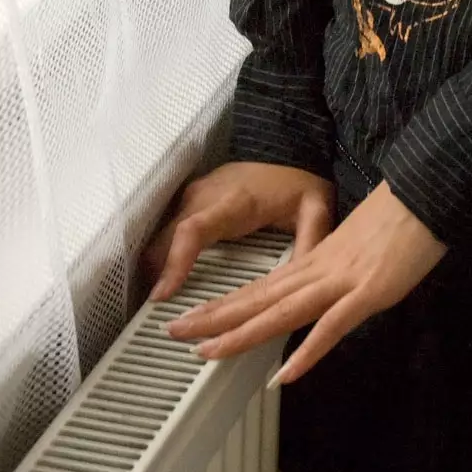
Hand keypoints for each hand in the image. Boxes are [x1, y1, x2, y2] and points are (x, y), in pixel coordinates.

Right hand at [140, 160, 336, 302]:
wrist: (289, 152)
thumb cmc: (299, 184)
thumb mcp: (314, 213)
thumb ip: (309, 247)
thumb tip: (306, 291)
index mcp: (234, 202)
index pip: (193, 230)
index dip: (174, 262)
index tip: (162, 295)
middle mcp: (205, 196)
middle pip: (166, 238)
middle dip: (157, 276)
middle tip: (161, 319)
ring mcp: (194, 195)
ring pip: (162, 235)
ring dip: (157, 268)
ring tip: (163, 307)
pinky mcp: (190, 199)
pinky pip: (168, 230)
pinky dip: (164, 256)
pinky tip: (169, 282)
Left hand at [162, 177, 447, 385]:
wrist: (428, 191)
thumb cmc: (400, 216)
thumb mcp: (361, 245)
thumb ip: (339, 270)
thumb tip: (327, 292)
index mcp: (317, 259)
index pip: (261, 286)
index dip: (224, 304)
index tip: (192, 318)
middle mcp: (320, 270)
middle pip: (260, 298)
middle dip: (215, 318)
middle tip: (174, 332)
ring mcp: (342, 281)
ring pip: (283, 311)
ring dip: (243, 334)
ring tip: (207, 353)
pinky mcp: (369, 292)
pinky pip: (332, 326)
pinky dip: (307, 350)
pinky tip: (285, 375)